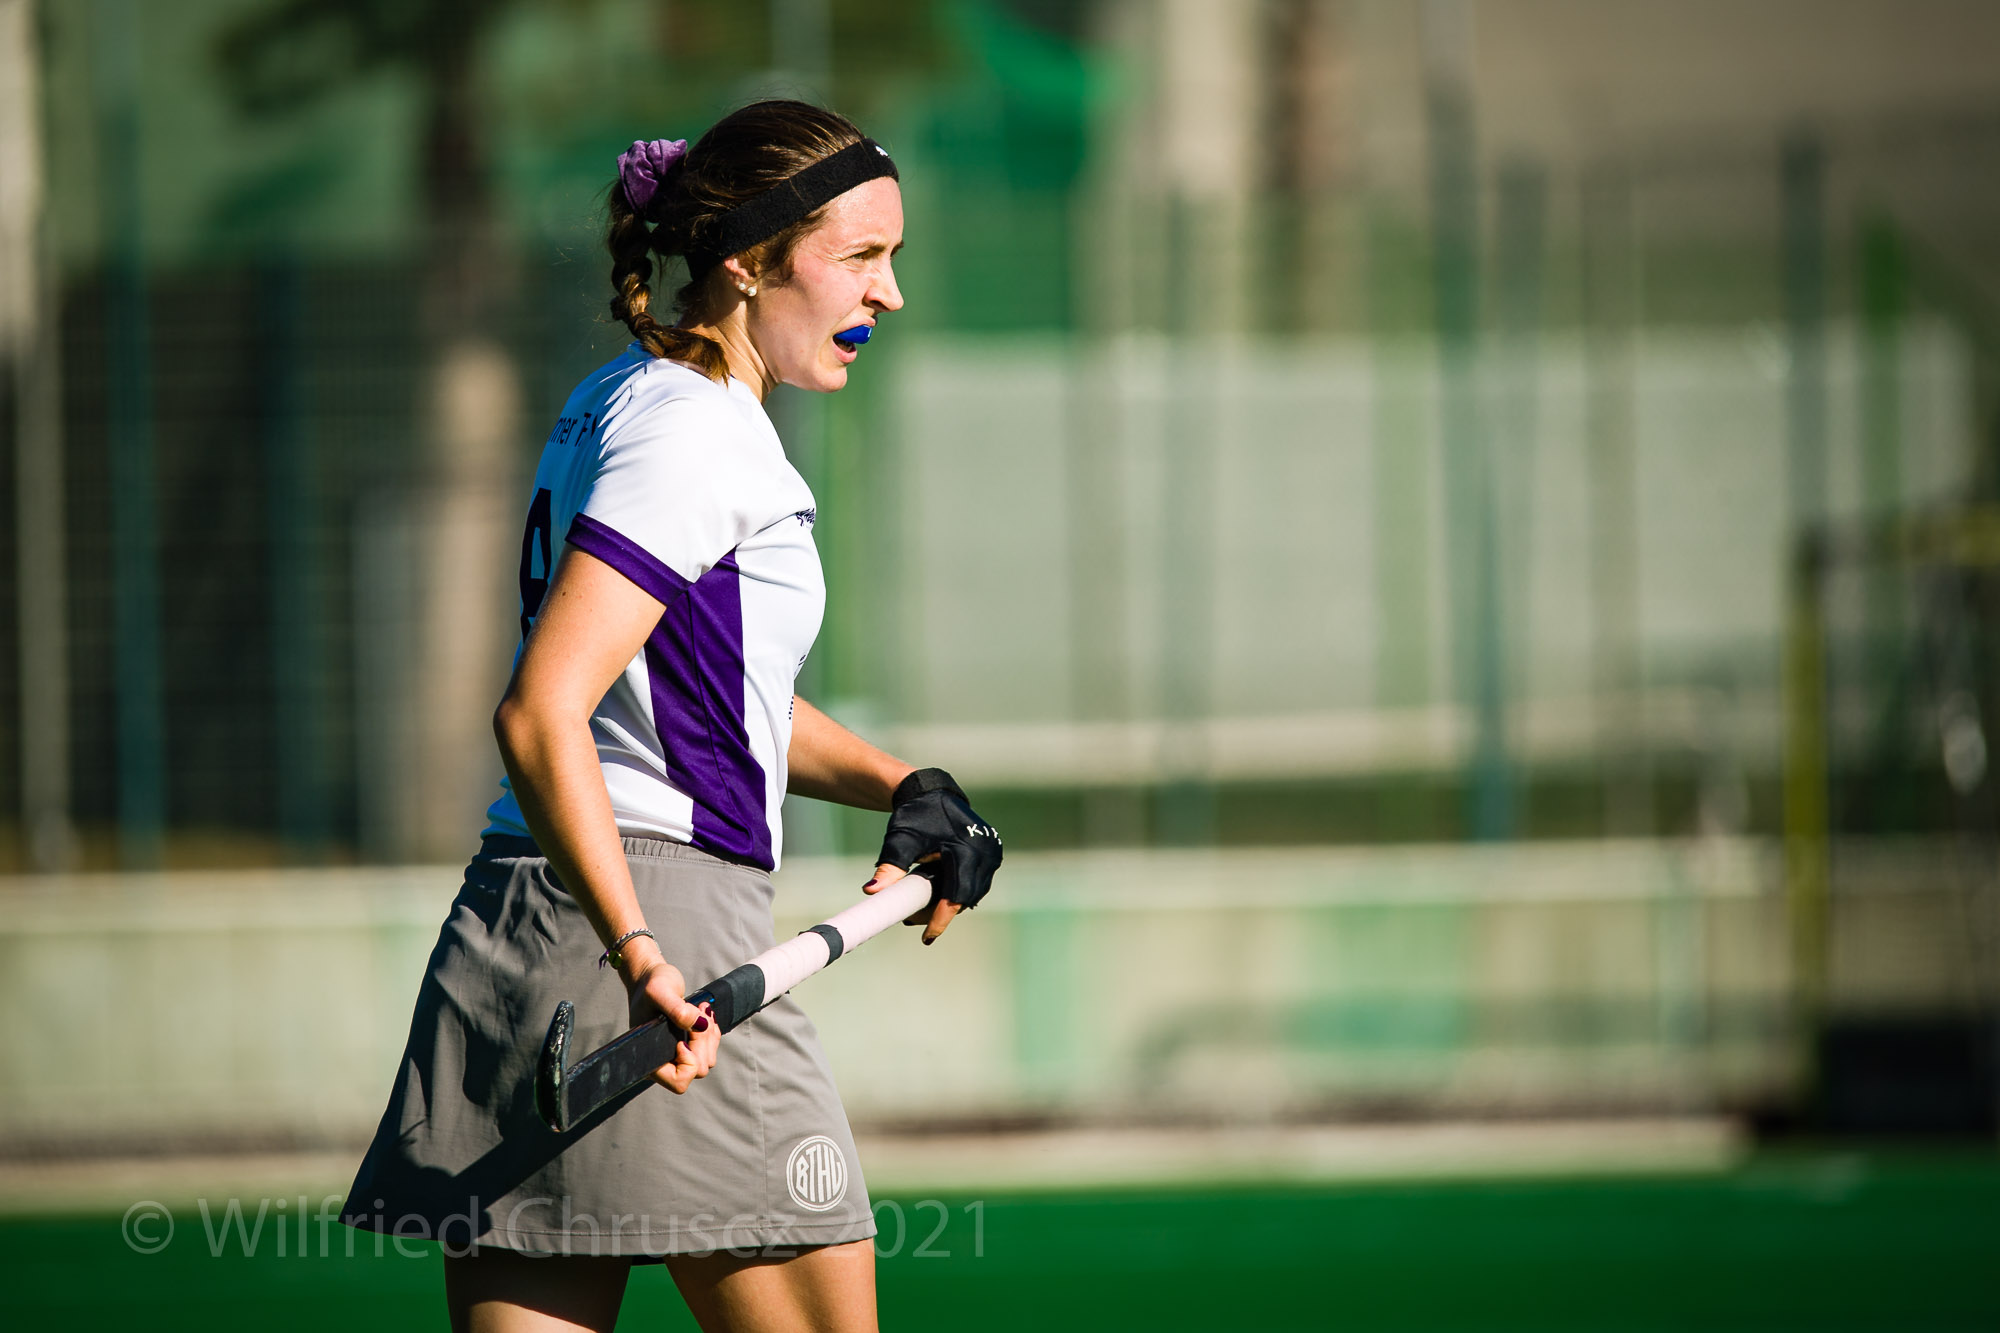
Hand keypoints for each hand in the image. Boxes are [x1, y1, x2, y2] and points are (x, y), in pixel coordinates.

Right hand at [620, 954, 718, 1093]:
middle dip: (703, 1042)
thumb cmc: (649, 986)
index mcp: (651, 1058)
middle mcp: (664, 1061)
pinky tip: (704, 1014)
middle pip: (699, 1069)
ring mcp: (677, 1054)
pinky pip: (710, 1048)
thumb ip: (678, 1010)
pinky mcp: (688, 1044)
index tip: (682, 1039)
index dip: (689, 1062)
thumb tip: (700, 1026)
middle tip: (697, 1014)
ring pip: (707, 1060)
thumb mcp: (660, 992)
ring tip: (701, 1011)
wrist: (650, 978)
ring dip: (710, 1036)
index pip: (679, 1082)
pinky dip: (712, 1032)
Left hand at [870, 769, 1001, 944]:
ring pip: (972, 893)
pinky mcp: (991, 854)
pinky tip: (934, 894)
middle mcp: (985, 852)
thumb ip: (889, 867)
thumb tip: (872, 892)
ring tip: (919, 908)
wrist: (931, 793)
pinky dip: (957, 892)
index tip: (927, 937)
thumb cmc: (914, 816)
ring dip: (948, 904)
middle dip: (940, 913)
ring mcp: (992, 853)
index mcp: (965, 848)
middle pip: (965, 898)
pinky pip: (975, 883)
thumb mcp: (899, 841)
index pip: (956, 894)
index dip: (941, 918)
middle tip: (911, 920)